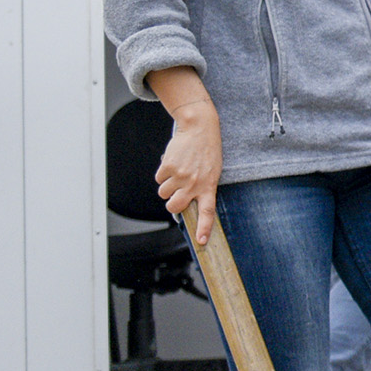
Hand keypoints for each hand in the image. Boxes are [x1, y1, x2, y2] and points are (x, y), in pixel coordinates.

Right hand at [156, 102, 221, 244]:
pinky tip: (174, 162)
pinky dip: (163, 173)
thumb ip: (201, 188)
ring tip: (179, 171)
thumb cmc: (207, 152)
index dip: (203, 228)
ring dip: (167, 185)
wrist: (199, 128)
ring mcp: (180, 176)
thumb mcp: (212, 172)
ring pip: (163, 193)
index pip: (207, 212)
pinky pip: (159, 178)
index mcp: (209, 186)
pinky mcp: (168, 167)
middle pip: (174, 207)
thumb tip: (185, 205)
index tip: (201, 242)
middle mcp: (194, 183)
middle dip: (171, 205)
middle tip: (175, 196)